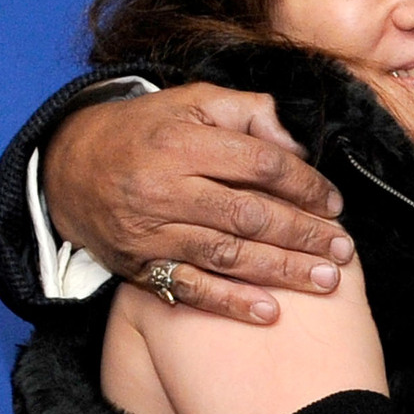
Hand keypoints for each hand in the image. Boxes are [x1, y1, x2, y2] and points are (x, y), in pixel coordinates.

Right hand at [44, 83, 355, 324]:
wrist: (70, 168)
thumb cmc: (147, 130)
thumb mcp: (193, 101)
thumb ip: (249, 112)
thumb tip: (297, 145)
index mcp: (183, 144)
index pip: (259, 165)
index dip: (304, 184)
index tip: (334, 203)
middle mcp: (165, 190)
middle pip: (248, 215)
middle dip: (303, 234)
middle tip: (344, 249)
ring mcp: (151, 233)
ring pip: (227, 255)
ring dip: (282, 271)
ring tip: (327, 281)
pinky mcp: (139, 266)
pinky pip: (189, 289)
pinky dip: (230, 303)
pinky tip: (269, 313)